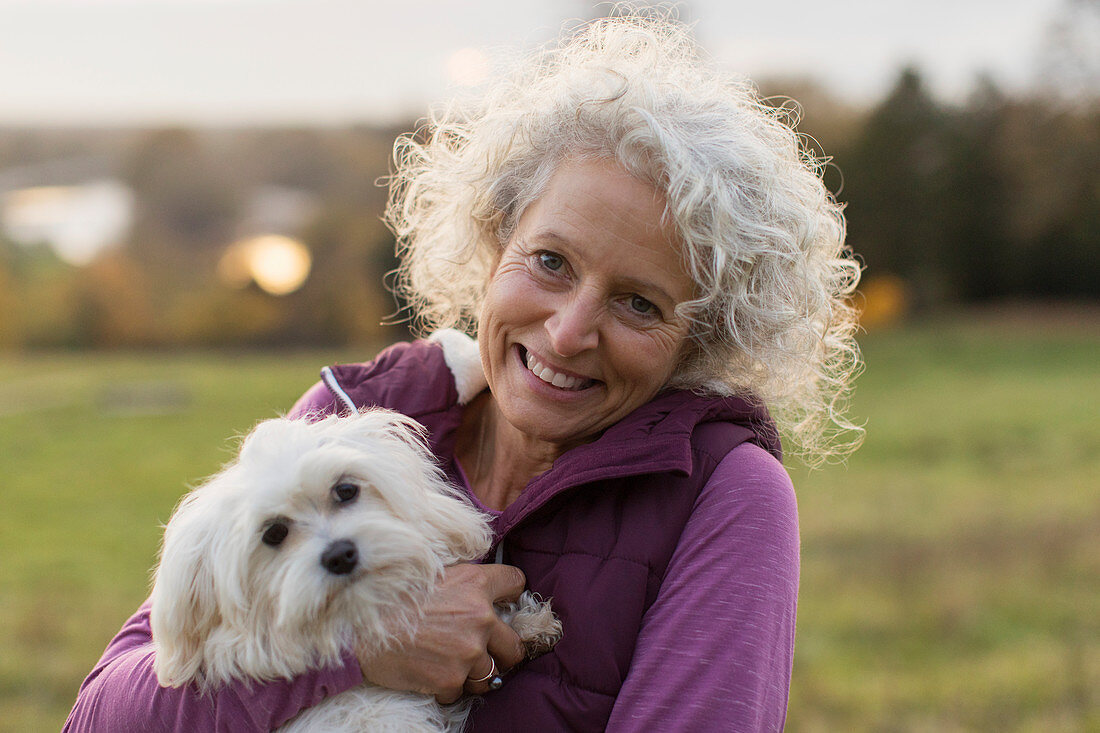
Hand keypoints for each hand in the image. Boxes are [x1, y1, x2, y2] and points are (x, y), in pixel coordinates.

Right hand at [357, 563, 527, 702]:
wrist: (359, 625)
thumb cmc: (390, 594)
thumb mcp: (431, 572)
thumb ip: (461, 580)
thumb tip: (477, 586)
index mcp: (476, 584)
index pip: (515, 582)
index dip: (510, 593)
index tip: (503, 601)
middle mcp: (480, 618)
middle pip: (515, 645)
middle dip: (502, 650)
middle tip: (484, 650)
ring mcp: (468, 652)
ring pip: (491, 675)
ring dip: (474, 673)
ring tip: (451, 664)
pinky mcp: (450, 680)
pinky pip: (459, 691)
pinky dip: (447, 686)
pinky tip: (429, 672)